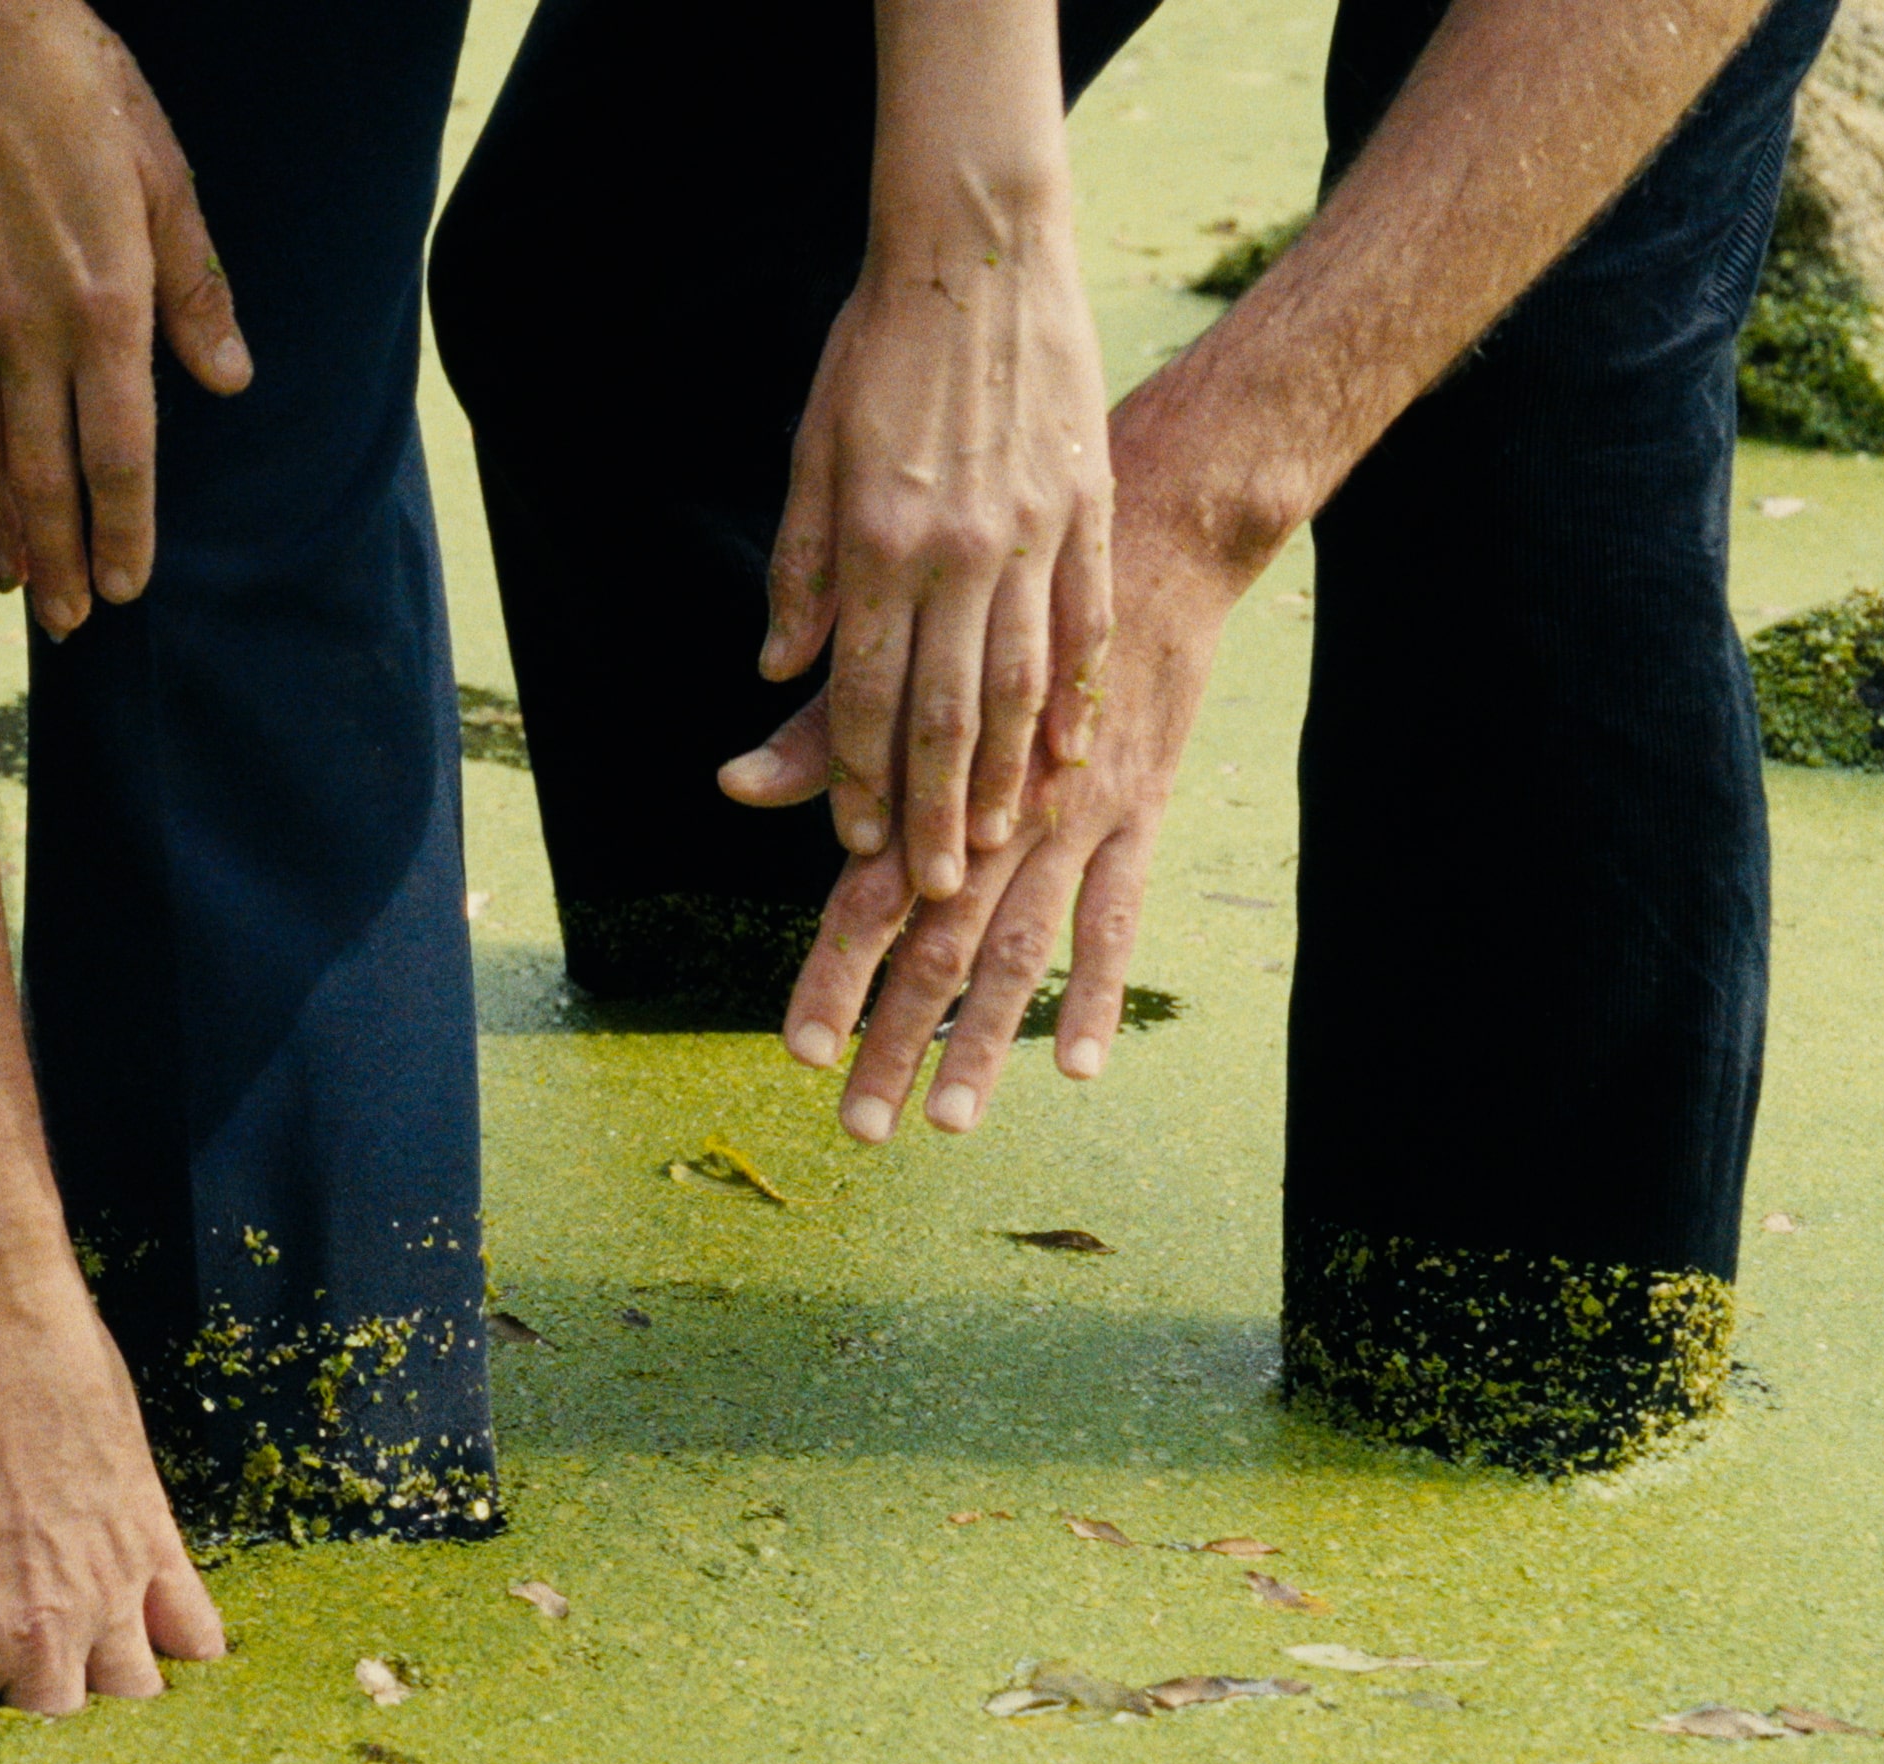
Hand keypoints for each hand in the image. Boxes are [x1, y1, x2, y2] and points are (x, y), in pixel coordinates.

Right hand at [0, 0, 248, 639]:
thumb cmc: (80, 89)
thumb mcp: (165, 179)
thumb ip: (194, 290)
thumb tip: (229, 380)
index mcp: (104, 306)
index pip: (118, 455)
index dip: (124, 532)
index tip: (129, 588)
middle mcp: (27, 331)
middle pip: (43, 477)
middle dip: (59, 561)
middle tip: (69, 626)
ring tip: (12, 584)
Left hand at [0, 1265, 225, 1716]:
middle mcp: (30, 1640)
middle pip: (45, 1717)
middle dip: (22, 1688)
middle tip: (3, 1637)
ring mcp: (102, 1594)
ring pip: (129, 1691)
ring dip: (103, 1676)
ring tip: (78, 1641)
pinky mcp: (151, 1540)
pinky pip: (193, 1629)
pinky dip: (183, 1642)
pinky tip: (157, 1630)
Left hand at [723, 199, 1113, 903]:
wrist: (980, 256)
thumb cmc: (878, 351)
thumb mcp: (814, 450)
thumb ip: (801, 565)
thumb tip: (778, 668)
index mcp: (878, 541)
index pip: (864, 690)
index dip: (857, 776)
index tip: (855, 846)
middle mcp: (956, 551)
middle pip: (945, 708)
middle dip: (934, 808)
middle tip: (928, 889)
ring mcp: (1031, 533)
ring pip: (1021, 681)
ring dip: (1007, 775)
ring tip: (996, 844)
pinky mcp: (1083, 507)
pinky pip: (1084, 624)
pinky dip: (1077, 697)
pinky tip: (1074, 756)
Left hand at [759, 437, 1261, 1139]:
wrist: (1153, 517)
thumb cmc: (997, 581)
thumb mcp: (892, 642)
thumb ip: (820, 735)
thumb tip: (730, 785)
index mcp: (928, 767)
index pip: (863, 893)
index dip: (830, 976)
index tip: (797, 1052)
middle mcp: (997, 801)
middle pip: (935, 943)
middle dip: (894, 1040)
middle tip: (857, 1126)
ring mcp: (1074, 812)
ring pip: (1023, 946)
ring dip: (986, 1041)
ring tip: (951, 1123)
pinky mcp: (1137, 807)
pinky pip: (1119, 915)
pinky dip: (1100, 990)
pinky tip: (1083, 1067)